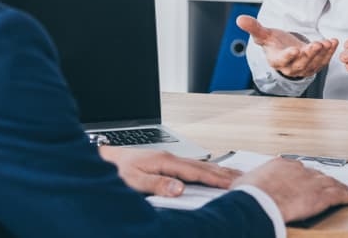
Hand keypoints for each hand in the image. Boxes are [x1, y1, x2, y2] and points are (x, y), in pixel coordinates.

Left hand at [99, 146, 239, 196]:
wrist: (104, 160)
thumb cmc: (117, 171)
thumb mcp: (134, 181)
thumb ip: (157, 185)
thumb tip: (179, 188)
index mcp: (165, 161)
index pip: (196, 172)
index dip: (215, 179)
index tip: (232, 183)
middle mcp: (169, 158)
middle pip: (202, 166)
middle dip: (223, 173)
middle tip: (243, 177)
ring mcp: (168, 158)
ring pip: (199, 165)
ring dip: (217, 170)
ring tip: (233, 175)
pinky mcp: (166, 161)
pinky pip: (192, 166)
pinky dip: (206, 169)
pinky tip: (210, 172)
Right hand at [234, 158, 347, 221]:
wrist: (258, 201)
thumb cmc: (249, 194)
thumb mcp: (246, 182)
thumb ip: (252, 181)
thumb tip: (245, 184)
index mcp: (282, 165)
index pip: (298, 169)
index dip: (304, 176)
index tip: (305, 180)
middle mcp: (299, 171)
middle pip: (316, 174)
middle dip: (322, 180)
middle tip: (327, 184)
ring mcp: (311, 183)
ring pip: (330, 183)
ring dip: (338, 186)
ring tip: (344, 190)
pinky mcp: (320, 197)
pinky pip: (337, 195)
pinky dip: (345, 196)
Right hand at [237, 16, 337, 78]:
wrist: (285, 50)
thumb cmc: (274, 42)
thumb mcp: (264, 34)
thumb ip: (253, 27)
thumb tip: (240, 19)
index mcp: (276, 60)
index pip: (282, 60)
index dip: (288, 56)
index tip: (294, 50)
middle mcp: (290, 67)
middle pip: (301, 63)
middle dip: (310, 54)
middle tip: (316, 45)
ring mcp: (304, 68)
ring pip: (314, 63)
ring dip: (322, 53)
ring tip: (327, 43)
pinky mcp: (315, 65)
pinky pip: (324, 60)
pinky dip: (330, 52)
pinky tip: (334, 42)